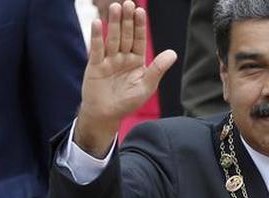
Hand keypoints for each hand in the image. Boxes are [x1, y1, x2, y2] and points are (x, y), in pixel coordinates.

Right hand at [75, 1, 176, 155]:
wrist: (106, 115)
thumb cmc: (127, 102)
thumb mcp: (146, 87)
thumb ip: (157, 69)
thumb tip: (173, 53)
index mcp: (136, 61)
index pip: (139, 40)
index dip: (139, 26)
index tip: (140, 11)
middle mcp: (123, 57)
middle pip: (125, 35)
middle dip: (127, 20)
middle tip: (128, 3)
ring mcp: (109, 60)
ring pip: (112, 39)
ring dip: (114, 23)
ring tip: (115, 7)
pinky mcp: (96, 65)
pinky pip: (97, 49)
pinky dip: (97, 36)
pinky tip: (98, 23)